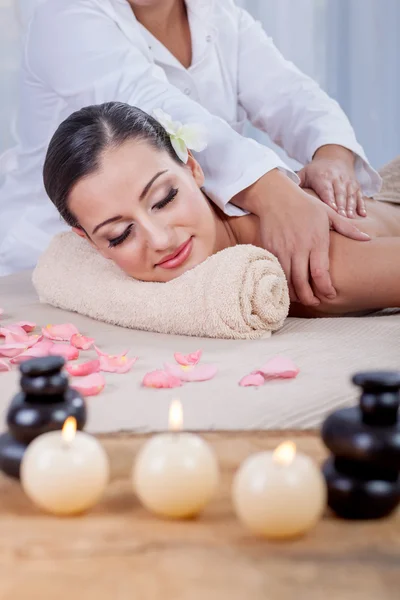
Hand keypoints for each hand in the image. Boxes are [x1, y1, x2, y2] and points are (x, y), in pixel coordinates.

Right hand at [232, 170, 369, 306]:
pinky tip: (287, 286)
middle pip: (302, 282)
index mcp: (315, 241)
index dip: (325, 288)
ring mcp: (282, 250)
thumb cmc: (304, 205)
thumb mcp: (328, 213)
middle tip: (315, 302)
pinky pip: (276, 272)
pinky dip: (281, 283)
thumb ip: (347, 228)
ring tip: (301, 297)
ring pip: (287, 280)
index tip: (329, 295)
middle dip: (309, 298)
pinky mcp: (269, 250)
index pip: (320, 273)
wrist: (275, 197)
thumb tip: (366, 238)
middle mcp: (298, 248)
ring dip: (294, 293)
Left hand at [298, 146, 365, 218]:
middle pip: (340, 192)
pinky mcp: (355, 185)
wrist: (334, 157)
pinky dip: (361, 205)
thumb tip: (284, 190)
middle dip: (341, 205)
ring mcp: (348, 181)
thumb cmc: (315, 171)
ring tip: (350, 218)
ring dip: (351, 206)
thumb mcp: (304, 172)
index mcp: (323, 176)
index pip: (326, 188)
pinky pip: (359, 195)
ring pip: (350, 195)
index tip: (331, 208)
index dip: (329, 198)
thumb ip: (296, 182)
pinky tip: (362, 215)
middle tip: (342, 217)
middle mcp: (337, 178)